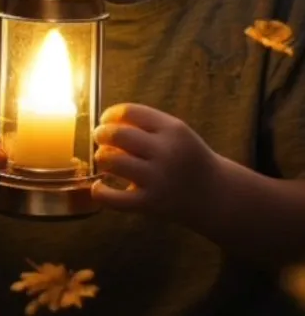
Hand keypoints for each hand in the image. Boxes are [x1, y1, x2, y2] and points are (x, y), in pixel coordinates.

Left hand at [92, 103, 216, 225]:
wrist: (215, 194)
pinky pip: (114, 198)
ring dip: (101, 158)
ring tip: (103, 159)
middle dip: (101, 134)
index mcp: (173, 129)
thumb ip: (147, 125)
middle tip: (99, 138)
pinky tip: (99, 186)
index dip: (110, 114)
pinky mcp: (151, 204)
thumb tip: (106, 122)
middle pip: (118, 134)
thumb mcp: (177, 133)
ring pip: (112, 161)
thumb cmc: (188, 159)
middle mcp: (166, 151)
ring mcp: (158, 178)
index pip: (130, 112)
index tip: (105, 120)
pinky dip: (99, 192)